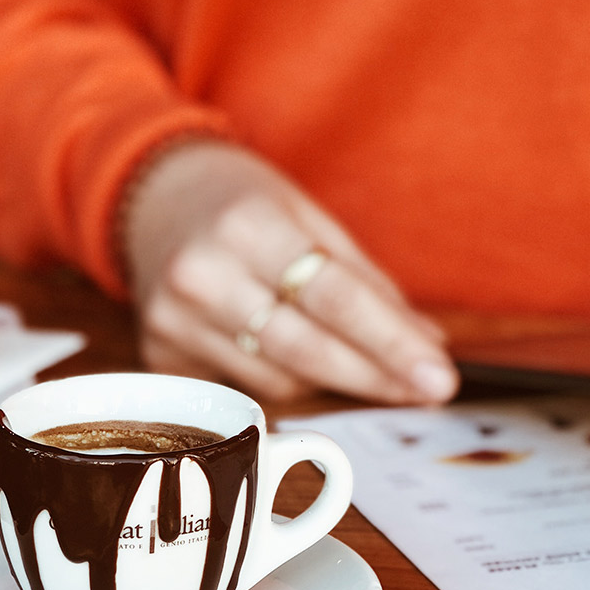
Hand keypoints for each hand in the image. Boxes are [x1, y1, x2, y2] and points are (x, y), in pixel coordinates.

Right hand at [121, 140, 458, 403]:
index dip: (391, 344)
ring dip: (330, 378)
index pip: (333, 298)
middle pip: (306, 351)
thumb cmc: (239, 201)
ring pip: (278, 382)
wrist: (150, 198)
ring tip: (350, 356)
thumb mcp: (306, 213)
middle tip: (428, 392)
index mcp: (246, 227)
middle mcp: (202, 277)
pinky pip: (243, 389)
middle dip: (375, 378)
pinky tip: (287, 353)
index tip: (439, 378)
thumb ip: (366, 281)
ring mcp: (172, 322)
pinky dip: (280, 380)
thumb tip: (427, 345)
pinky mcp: (158, 356)